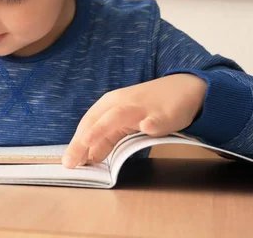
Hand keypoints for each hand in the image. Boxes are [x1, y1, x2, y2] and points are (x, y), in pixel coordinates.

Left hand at [62, 74, 206, 167]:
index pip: (87, 124)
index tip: (67, 162)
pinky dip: (152, 123)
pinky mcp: (164, 113)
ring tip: (88, 144)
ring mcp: (142, 107)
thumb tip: (89, 157)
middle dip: (82, 142)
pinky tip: (147, 128)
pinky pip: (156, 118)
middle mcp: (121, 104)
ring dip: (102, 130)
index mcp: (109, 105)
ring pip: (118, 116)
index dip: (76, 143)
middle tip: (70, 162)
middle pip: (96, 121)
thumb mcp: (124, 123)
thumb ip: (107, 138)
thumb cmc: (149, 107)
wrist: (184, 89)